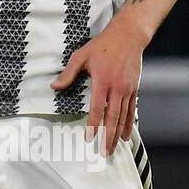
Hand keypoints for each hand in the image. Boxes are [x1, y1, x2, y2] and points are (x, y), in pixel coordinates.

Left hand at [50, 20, 142, 155]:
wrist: (129, 35)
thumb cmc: (103, 45)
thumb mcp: (82, 55)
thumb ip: (68, 73)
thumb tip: (54, 87)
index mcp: (102, 81)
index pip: (97, 108)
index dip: (93, 125)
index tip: (89, 139)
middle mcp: (117, 88)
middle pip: (112, 118)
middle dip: (107, 137)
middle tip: (103, 152)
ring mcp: (127, 89)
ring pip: (123, 117)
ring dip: (117, 135)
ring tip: (112, 149)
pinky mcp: (134, 89)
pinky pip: (132, 111)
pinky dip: (129, 124)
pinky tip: (125, 136)